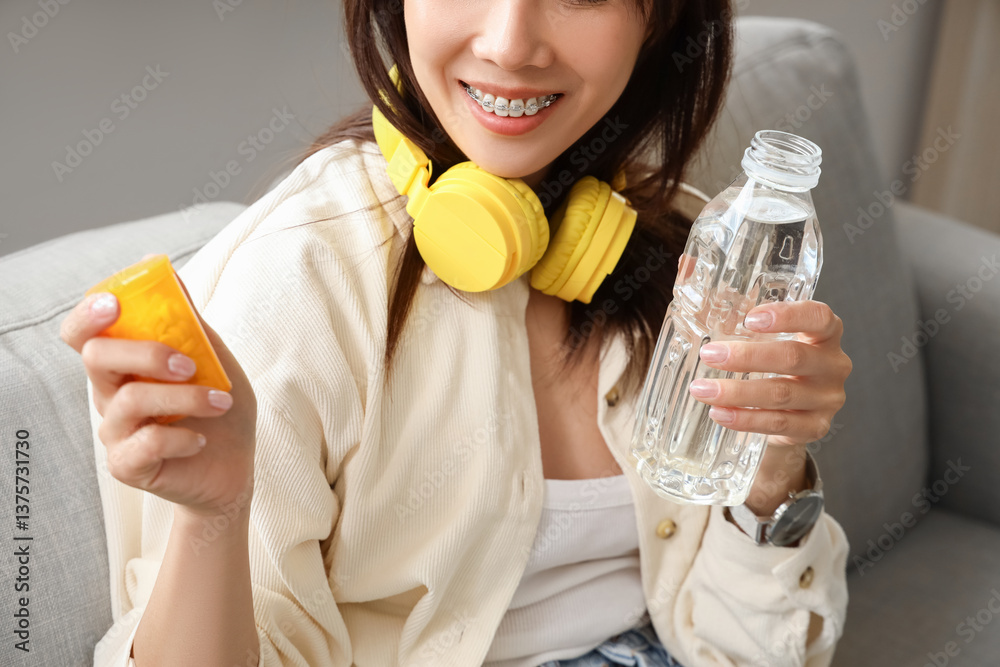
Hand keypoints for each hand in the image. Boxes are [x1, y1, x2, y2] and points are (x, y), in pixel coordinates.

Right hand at [60, 259, 256, 519]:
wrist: (235, 466)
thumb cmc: (219, 408)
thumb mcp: (212, 360)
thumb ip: (187, 322)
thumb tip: (167, 272)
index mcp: (124, 365)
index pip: (83, 335)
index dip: (88, 315)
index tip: (115, 303)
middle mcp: (110, 395)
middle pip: (97, 357)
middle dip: (147, 352)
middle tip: (190, 364)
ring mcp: (115, 432)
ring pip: (130, 400)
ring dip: (186, 397)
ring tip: (221, 402)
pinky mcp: (127, 466)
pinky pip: (144, 444)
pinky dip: (183, 437)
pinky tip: (201, 440)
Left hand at [688, 300, 851, 512]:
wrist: (789, 410)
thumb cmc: (770, 359)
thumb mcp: (755, 332)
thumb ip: (727, 302)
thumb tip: (687, 266)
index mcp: (825, 333)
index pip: (818, 317)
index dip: (788, 316)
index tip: (750, 318)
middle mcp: (833, 364)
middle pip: (793, 357)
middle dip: (746, 357)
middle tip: (709, 355)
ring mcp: (827, 399)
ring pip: (781, 394)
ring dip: (737, 392)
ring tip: (701, 389)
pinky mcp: (815, 428)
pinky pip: (778, 425)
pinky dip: (745, 419)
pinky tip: (719, 413)